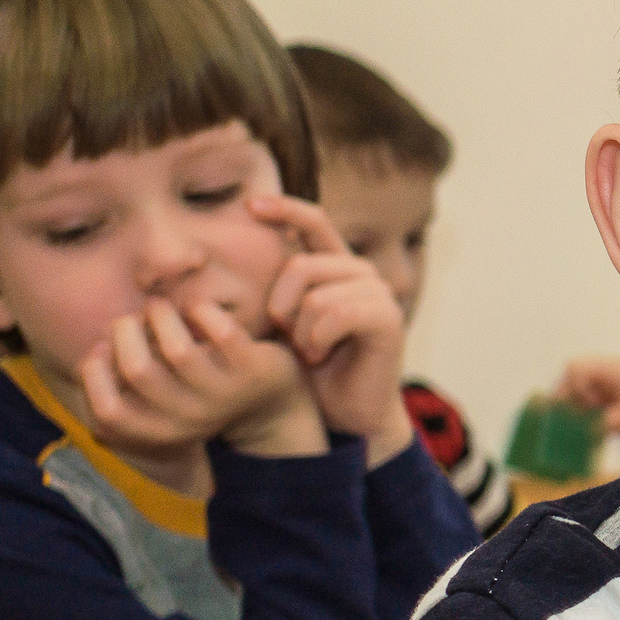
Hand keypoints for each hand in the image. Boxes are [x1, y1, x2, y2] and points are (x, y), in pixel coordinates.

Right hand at [78, 297, 318, 456]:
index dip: (93, 372)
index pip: (107, 413)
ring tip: (160, 306)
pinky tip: (198, 309)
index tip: (102, 346)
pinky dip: (202, 309)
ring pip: (178, 350)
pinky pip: (221, 332)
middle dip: (125, 331)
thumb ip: (126, 380)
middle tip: (135, 317)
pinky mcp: (251, 370)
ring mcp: (221, 396)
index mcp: (159, 430)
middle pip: (138, 370)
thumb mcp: (160, 398)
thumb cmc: (198, 389)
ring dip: (161, 315)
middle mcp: (188, 419)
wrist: (271, 401)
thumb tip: (100, 344)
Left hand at [252, 194, 413, 464]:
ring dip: (301, 331)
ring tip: (308, 352)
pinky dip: (319, 339)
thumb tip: (231, 257)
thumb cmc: (311, 371)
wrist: (346, 413)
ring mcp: (378, 294)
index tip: (248, 206)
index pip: (314, 220)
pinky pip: (337, 313)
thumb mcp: (283, 323)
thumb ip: (274, 290)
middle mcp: (360, 273)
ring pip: (316, 294)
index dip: (284, 208)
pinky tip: (321, 356)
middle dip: (280, 306)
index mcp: (335, 267)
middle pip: (301, 264)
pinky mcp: (388, 319)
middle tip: (287, 337)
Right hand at [559, 355, 619, 448]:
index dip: (573, 389)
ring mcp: (610, 394)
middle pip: (571, 385)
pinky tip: (589, 443)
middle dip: (568, 406)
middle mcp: (607, 379)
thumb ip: (594, 427)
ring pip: (578, 401)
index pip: (573, 369)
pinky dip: (585, 427)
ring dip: (575, 418)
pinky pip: (590, 414)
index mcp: (610, 371)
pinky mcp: (615, 409)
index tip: (590, 407)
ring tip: (579, 437)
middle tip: (573, 427)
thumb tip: (569, 437)